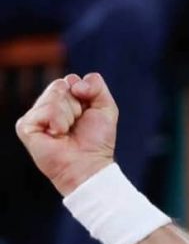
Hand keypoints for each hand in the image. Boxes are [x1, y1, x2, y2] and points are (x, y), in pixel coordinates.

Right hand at [15, 73, 118, 195]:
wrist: (89, 164)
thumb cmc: (97, 140)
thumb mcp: (106, 107)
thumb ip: (96, 85)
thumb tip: (73, 82)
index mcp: (64, 99)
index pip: (71, 80)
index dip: (85, 94)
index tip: (88, 113)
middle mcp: (47, 105)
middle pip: (60, 85)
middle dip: (76, 105)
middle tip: (77, 124)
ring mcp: (35, 115)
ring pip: (53, 96)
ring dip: (69, 116)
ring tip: (67, 132)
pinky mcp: (26, 126)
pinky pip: (45, 111)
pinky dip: (58, 123)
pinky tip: (57, 135)